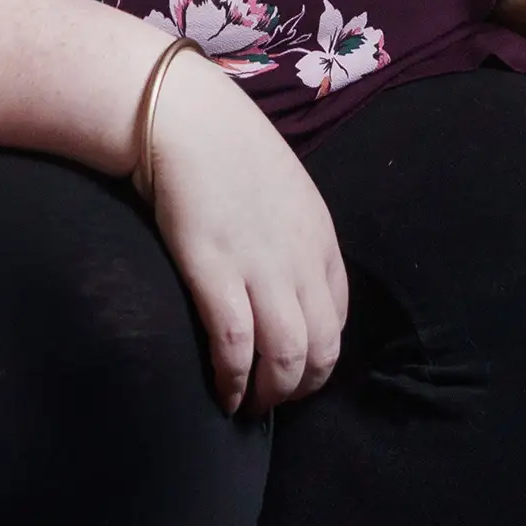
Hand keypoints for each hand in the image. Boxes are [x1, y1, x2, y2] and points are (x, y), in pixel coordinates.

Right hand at [142, 53, 348, 416]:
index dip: (317, 357)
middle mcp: (301, 259)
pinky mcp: (215, 272)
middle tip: (270, 401)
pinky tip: (221, 394)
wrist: (186, 116)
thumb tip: (284, 282)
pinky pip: (236, 348)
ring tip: (246, 408)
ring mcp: (260, 267)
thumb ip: (294, 238)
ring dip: (269, 395)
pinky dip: (233, 382)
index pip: (338, 320)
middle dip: (299, 387)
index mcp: (321, 240)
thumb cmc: (227, 150)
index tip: (290, 372)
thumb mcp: (284, 192)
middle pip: (322, 349)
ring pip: (287, 358)